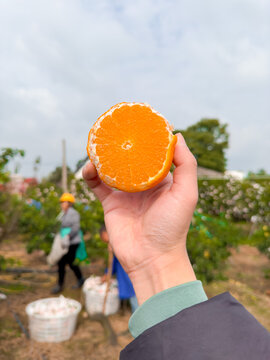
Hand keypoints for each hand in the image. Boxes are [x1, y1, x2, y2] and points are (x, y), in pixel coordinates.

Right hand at [83, 134, 197, 303]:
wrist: (151, 258)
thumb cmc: (172, 227)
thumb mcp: (186, 193)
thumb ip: (186, 165)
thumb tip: (177, 135)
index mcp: (162, 179)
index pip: (154, 153)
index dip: (148, 138)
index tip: (141, 121)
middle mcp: (143, 184)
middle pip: (130, 158)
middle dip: (122, 144)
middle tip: (114, 129)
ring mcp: (125, 193)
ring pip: (111, 168)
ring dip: (103, 157)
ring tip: (98, 147)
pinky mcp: (110, 203)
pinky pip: (97, 185)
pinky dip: (91, 174)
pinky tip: (90, 168)